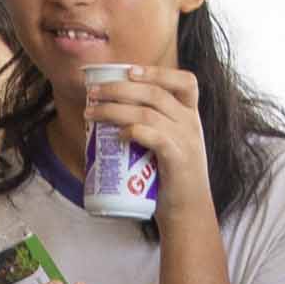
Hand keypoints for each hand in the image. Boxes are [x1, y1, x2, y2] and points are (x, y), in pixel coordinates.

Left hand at [76, 66, 211, 219]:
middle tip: (93, 93)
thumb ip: (151, 126)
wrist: (187, 213)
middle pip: (155, 93)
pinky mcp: (178, 159)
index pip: (185, 81)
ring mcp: (187, 141)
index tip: (128, 70)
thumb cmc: (170, 178)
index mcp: (191, 116)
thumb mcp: (168, 144)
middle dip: (119, 88)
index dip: (156, 72)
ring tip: (91, 113)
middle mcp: (192, 124)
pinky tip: (118, 135)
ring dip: (115, 109)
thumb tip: (110, 111)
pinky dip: (134, 131)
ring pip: (148, 113)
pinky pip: (155, 136)